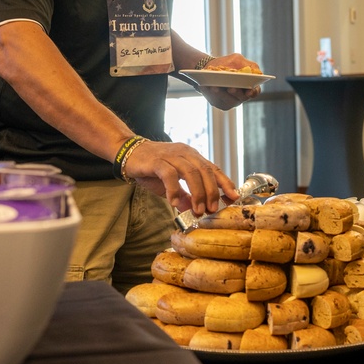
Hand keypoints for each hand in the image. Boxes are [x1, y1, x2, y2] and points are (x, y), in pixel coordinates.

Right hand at [122, 139, 239, 214]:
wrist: (129, 153)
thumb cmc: (152, 168)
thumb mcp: (172, 183)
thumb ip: (185, 194)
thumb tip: (195, 210)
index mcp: (192, 157)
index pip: (213, 168)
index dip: (225, 182)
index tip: (234, 197)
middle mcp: (185, 153)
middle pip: (205, 171)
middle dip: (212, 192)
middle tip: (213, 209)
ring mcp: (171, 156)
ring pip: (191, 172)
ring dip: (197, 193)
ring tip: (198, 210)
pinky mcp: (157, 161)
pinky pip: (170, 175)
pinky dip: (175, 190)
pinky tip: (175, 203)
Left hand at [194, 52, 262, 110]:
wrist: (212, 68)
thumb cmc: (228, 63)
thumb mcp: (236, 59)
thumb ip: (243, 64)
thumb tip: (242, 72)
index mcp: (250, 84)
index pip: (255, 91)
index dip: (253, 92)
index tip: (249, 92)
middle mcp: (242, 95)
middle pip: (241, 97)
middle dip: (236, 92)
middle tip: (230, 88)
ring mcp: (231, 101)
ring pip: (228, 100)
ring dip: (221, 94)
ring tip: (215, 87)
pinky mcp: (220, 103)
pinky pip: (217, 101)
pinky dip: (212, 94)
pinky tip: (208, 88)